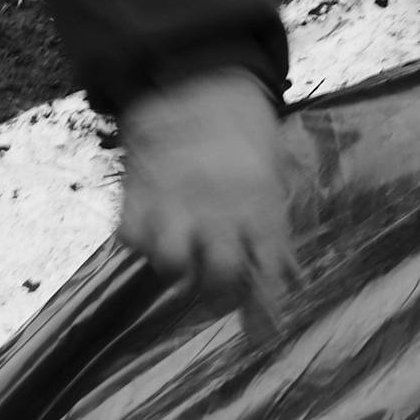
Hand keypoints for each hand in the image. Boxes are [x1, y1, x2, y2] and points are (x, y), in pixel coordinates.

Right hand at [116, 67, 295, 331]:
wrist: (197, 85)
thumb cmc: (245, 134)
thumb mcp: (275, 176)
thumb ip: (276, 230)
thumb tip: (290, 279)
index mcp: (262, 208)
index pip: (268, 270)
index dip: (264, 308)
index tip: (261, 334)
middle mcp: (219, 214)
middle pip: (220, 278)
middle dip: (217, 294)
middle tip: (213, 288)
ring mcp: (176, 206)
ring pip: (171, 265)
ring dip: (176, 269)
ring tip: (180, 256)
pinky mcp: (138, 194)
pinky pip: (130, 238)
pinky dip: (137, 242)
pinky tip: (148, 231)